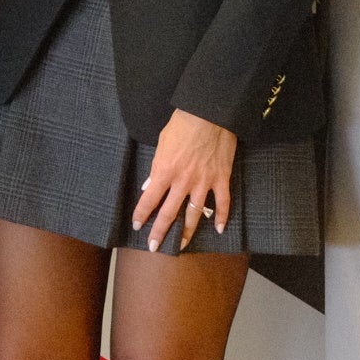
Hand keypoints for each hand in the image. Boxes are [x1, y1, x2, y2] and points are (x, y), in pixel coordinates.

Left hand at [134, 109, 237, 252]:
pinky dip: (221, 217)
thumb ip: (156, 167)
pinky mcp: (221, 178)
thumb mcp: (162, 143)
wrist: (209, 112)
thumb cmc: (183, 124)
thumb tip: (150, 186)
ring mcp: (204, 182)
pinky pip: (222, 202)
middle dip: (160, 232)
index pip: (149, 200)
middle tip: (153, 247)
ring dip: (186, 232)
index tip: (137, 225)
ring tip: (181, 246)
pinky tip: (219, 229)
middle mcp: (183, 181)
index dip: (142, 214)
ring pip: (194, 214)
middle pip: (169, 213)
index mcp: (165, 171)